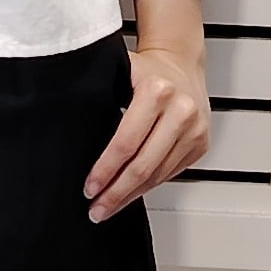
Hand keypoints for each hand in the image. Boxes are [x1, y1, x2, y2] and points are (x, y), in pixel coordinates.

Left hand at [82, 44, 210, 222]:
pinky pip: (170, 173)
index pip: (125, 142)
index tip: (89, 187)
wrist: (180, 62)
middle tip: (96, 208)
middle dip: (116, 192)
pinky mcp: (201, 144)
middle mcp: (180, 111)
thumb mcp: (119, 72)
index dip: (105, 170)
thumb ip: (98, 96)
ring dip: (132, 195)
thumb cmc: (145, 69)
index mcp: (156, 91)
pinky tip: (132, 192)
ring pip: (158, 174)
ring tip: (109, 206)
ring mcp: (194, 130)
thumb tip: (69, 132)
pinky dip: (149, 186)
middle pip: (143, 165)